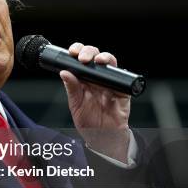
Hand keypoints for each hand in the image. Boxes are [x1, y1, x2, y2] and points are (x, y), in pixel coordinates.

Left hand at [60, 43, 130, 162]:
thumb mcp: (75, 104)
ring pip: (109, 62)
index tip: (72, 52)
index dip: (77, 51)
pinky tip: (111, 74)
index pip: (79, 59)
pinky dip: (118, 73)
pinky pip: (123, 78)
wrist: (102, 136)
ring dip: (104, 57)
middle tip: (83, 58)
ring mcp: (110, 82)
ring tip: (98, 60)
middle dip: (89, 51)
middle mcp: (96, 77)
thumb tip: (64, 72)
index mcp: (83, 78)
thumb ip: (71, 88)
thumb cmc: (88, 120)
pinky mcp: (122, 89)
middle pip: (94, 56)